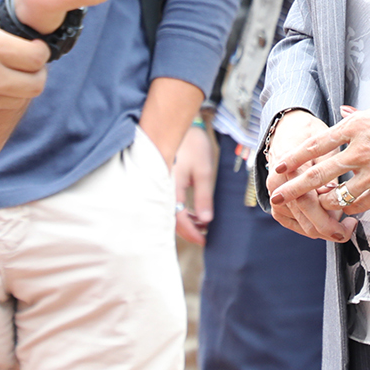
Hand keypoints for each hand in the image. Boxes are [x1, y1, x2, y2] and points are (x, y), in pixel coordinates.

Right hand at [172, 121, 216, 244]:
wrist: (182, 128)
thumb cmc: (194, 147)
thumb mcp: (203, 172)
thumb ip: (203, 197)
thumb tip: (206, 220)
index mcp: (171, 188)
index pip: (179, 219)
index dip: (191, 233)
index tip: (204, 241)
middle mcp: (164, 190)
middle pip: (173, 219)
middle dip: (189, 230)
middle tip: (205, 235)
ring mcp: (163, 187)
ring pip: (172, 213)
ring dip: (187, 221)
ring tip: (204, 224)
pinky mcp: (165, 184)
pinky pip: (172, 204)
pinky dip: (184, 212)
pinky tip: (195, 213)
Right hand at [263, 111, 351, 241]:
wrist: (288, 129)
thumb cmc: (311, 133)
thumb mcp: (326, 146)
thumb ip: (329, 172)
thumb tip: (336, 196)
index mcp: (289, 169)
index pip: (309, 204)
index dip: (332, 221)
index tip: (352, 222)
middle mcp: (277, 186)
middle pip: (306, 222)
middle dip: (331, 229)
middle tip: (350, 225)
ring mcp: (275, 196)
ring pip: (302, 227)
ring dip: (323, 227)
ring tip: (341, 217)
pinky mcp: (277, 204)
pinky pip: (296, 225)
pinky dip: (313, 226)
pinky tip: (328, 220)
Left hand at [271, 91, 369, 217]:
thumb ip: (361, 111)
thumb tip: (341, 113)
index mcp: (359, 125)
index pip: (317, 144)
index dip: (295, 157)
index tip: (278, 166)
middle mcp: (363, 149)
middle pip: (319, 173)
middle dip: (294, 187)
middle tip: (277, 195)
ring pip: (338, 194)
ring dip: (322, 202)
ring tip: (311, 205)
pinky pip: (362, 204)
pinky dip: (349, 209)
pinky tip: (342, 210)